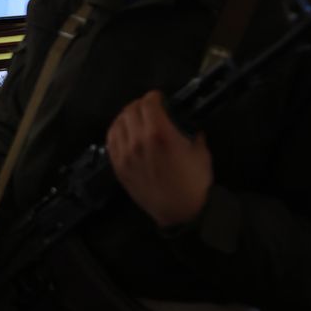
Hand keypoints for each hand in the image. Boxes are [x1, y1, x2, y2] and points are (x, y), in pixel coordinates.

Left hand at [106, 90, 212, 227]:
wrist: (181, 213)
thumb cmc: (194, 183)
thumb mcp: (200, 152)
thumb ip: (191, 133)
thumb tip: (187, 125)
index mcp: (160, 134)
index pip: (148, 103)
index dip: (154, 97)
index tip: (159, 98)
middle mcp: (138, 141)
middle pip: (131, 111)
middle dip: (141, 105)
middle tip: (149, 108)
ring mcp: (125, 155)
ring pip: (118, 123)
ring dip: (127, 116)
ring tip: (135, 118)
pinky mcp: (118, 167)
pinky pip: (110, 141)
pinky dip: (116, 131)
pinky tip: (124, 131)